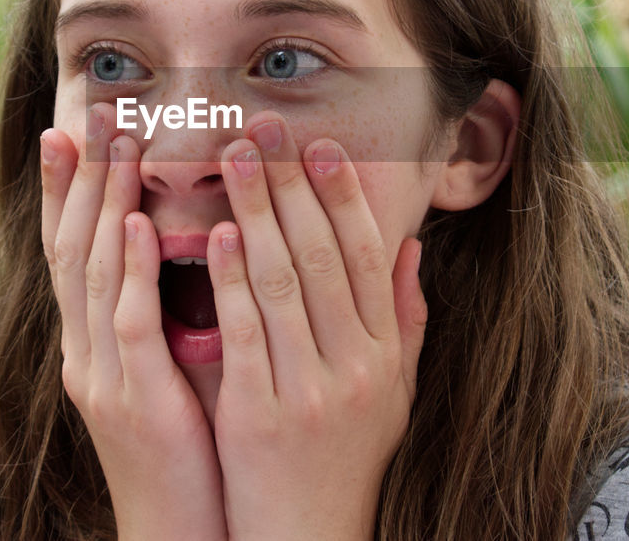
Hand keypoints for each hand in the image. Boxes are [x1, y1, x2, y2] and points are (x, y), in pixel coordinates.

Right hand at [41, 104, 227, 540]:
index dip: (68, 188)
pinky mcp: (131, 398)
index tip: (73, 129)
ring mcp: (102, 373)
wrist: (176, 526)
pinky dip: (127, 270)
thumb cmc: (188, 446)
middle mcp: (85, 349)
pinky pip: (126, 323)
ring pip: (92, 272)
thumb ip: (176, 309)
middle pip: (72, 245)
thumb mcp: (172, 369)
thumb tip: (211, 242)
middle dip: (79, 176)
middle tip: (92, 111)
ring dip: (101, 201)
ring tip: (115, 143)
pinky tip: (132, 224)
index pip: (73, 248)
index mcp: (96, 341)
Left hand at [206, 113, 427, 540]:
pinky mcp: (261, 414)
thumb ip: (404, 320)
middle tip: (264, 128)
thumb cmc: (346, 458)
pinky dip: (231, 278)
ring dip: (258, 212)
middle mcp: (355, 366)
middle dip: (294, 186)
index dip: (344, 197)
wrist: (306, 538)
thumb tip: (412, 249)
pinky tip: (216, 233)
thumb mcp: (394, 393)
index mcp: (384, 354)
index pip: (368, 257)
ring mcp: (309, 390)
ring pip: (284, 283)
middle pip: (325, 257)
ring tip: (236, 159)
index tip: (320, 146)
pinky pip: (246, 332)